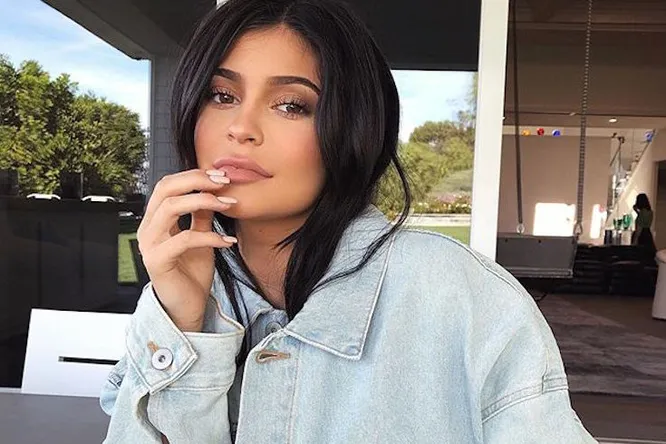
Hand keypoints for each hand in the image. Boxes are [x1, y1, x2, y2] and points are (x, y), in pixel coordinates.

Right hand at [136, 169, 236, 331]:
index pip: (168, 184)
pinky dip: (210, 236)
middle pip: (165, 189)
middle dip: (196, 181)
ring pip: (170, 208)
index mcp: (155, 219)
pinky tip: (228, 240)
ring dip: (203, 201)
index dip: (194, 175)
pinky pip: (184, 239)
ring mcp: (149, 244)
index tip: (221, 176)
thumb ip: (203, 214)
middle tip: (224, 182)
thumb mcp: (201, 236)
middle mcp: (148, 228)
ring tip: (228, 205)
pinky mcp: (157, 261)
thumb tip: (216, 189)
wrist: (187, 307)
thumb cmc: (191, 273)